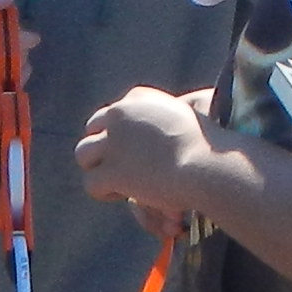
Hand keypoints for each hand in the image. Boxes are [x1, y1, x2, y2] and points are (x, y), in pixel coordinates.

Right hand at [0, 0, 31, 111]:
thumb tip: (7, 0)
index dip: (20, 38)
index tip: (34, 37)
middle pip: (7, 59)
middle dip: (22, 52)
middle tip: (23, 46)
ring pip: (8, 75)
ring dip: (20, 67)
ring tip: (16, 58)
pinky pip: (5, 89)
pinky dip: (14, 80)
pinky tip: (8, 71)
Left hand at [76, 84, 216, 212]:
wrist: (206, 164)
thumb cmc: (207, 144)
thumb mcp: (188, 113)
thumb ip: (164, 115)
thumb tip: (153, 129)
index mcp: (137, 97)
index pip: (114, 112)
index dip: (119, 133)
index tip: (135, 148)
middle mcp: (119, 114)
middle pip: (93, 127)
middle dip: (103, 146)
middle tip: (120, 165)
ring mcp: (113, 142)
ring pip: (84, 153)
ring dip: (98, 167)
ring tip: (116, 181)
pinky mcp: (112, 171)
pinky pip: (91, 183)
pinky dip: (104, 192)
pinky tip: (121, 194)